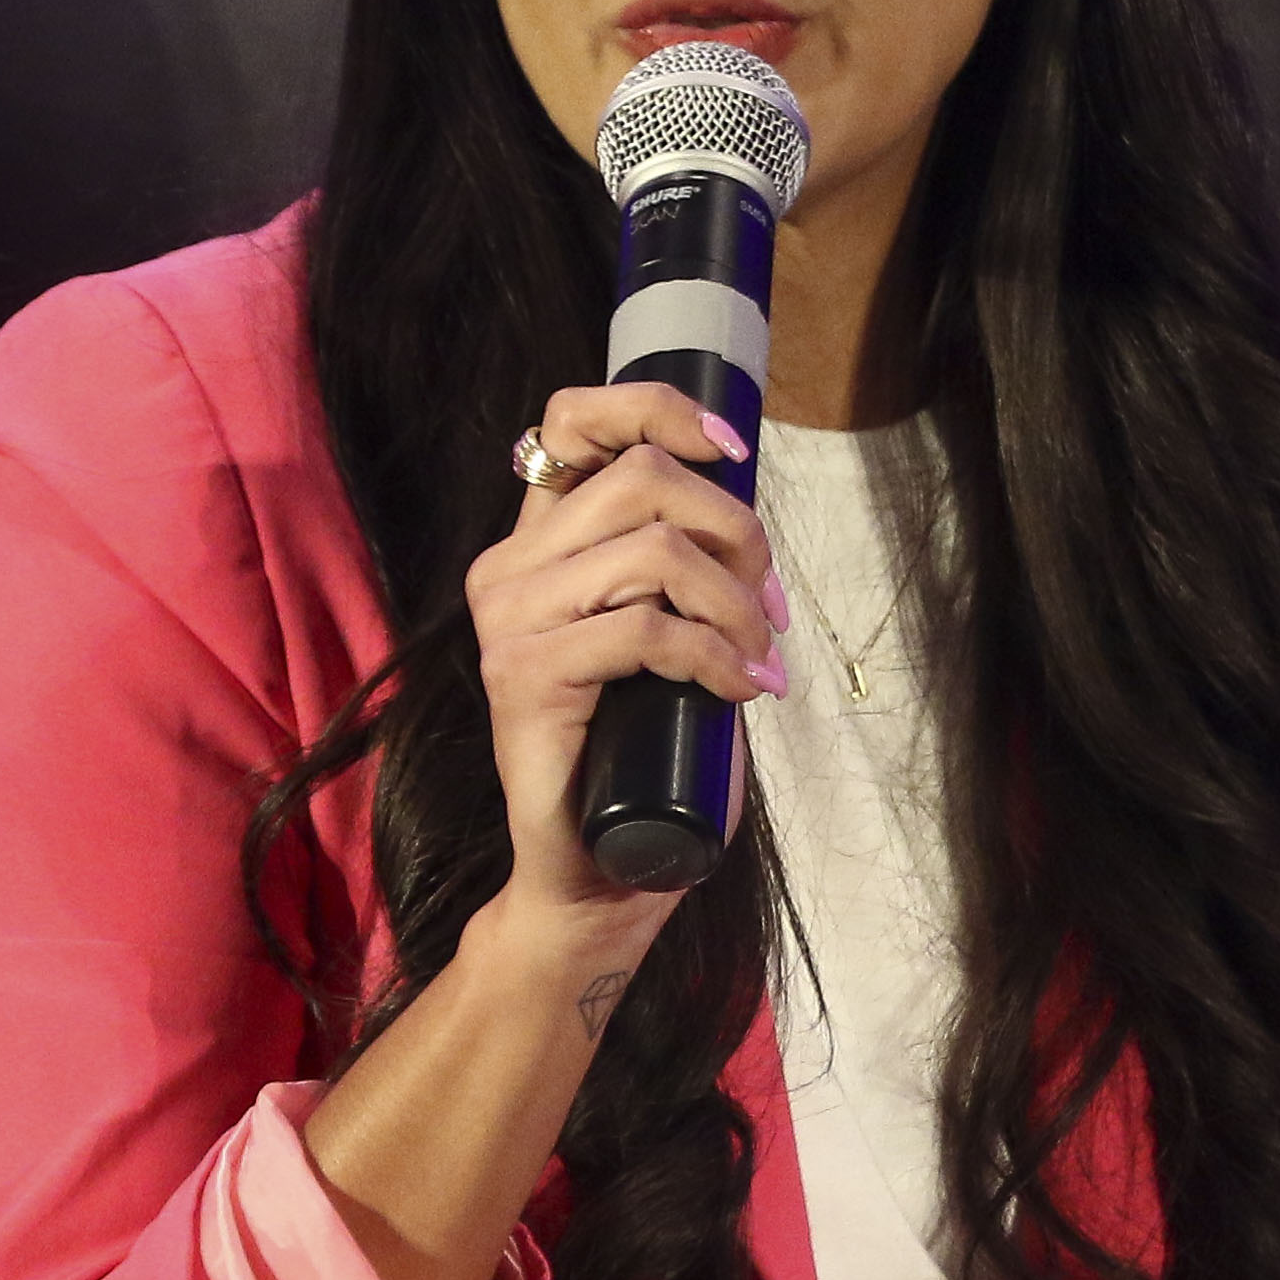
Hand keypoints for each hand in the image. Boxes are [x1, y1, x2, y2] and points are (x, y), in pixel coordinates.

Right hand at [471, 382, 786, 929]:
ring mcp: (510, 621)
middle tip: (770, 605)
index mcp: (538, 543)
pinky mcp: (526, 677)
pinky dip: (717, 655)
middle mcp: (510, 568)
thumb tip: (749, 531)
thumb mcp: (666, 638)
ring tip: (760, 655)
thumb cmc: (643, 756)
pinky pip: (648, 631)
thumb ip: (677, 572)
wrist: (595, 872)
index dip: (657, 407)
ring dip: (735, 601)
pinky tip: (743, 688)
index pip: (572, 421)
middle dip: (733, 530)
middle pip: (640, 476)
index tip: (730, 449)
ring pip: (653, 550)